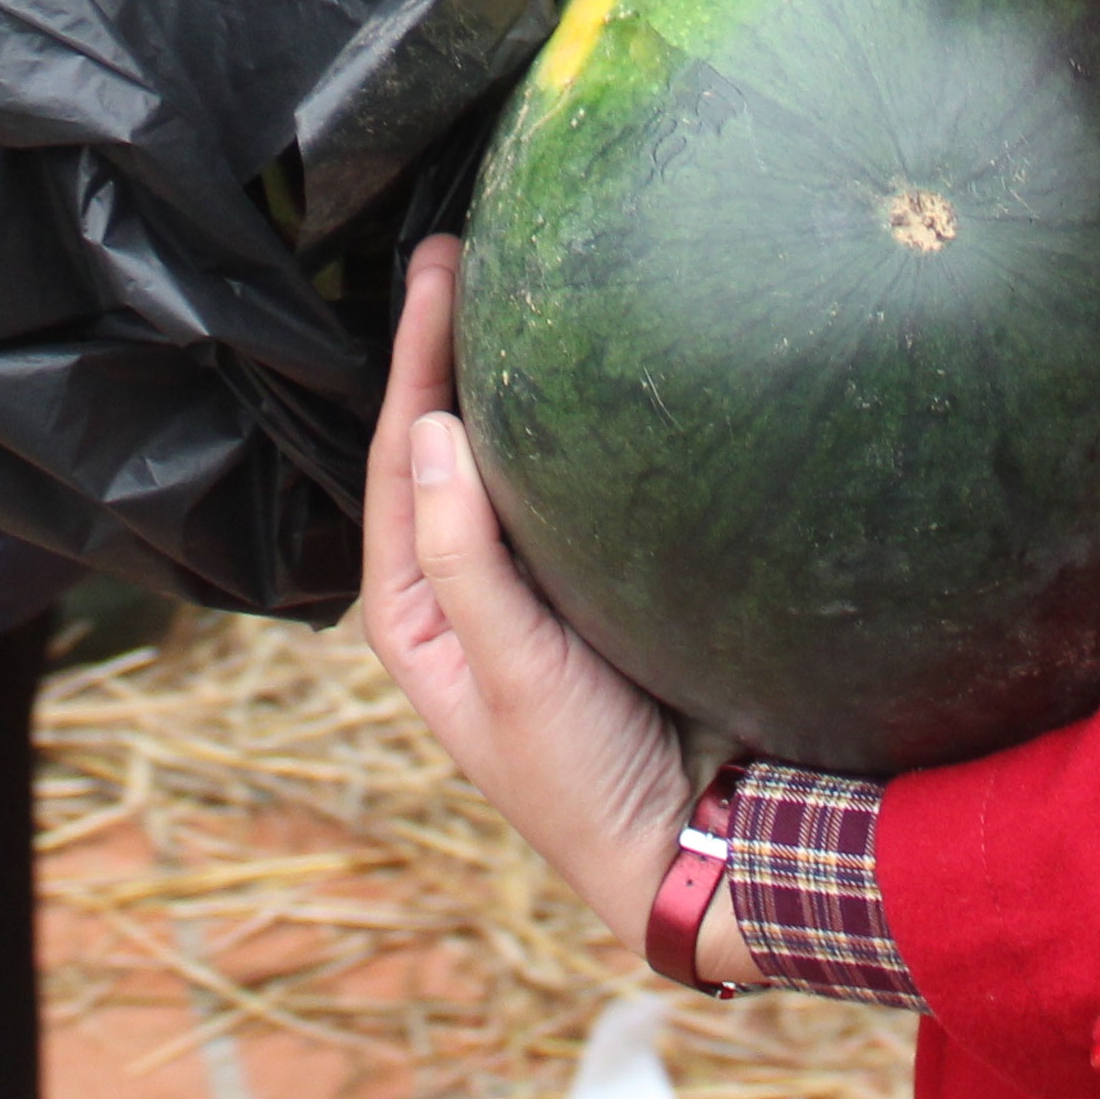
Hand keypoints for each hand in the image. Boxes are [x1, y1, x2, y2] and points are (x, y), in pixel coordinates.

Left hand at [358, 237, 748, 980]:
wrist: (699, 850)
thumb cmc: (585, 778)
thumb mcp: (511, 672)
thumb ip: (465, 559)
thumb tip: (430, 430)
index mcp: (414, 616)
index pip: (401, 459)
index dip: (414, 363)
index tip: (435, 273)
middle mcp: (459, 590)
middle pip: (439, 447)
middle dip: (443, 351)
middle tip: (462, 248)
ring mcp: (528, 586)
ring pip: (498, 461)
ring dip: (498, 378)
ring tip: (509, 283)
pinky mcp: (595, 586)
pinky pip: (563, 491)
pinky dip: (558, 428)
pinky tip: (581, 373)